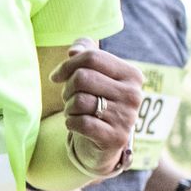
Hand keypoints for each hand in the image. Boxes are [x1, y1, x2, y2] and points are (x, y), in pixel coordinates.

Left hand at [53, 42, 140, 177]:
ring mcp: (127, 117)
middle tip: (69, 97)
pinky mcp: (115, 137)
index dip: (67, 65)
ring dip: (68, 107)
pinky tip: (76, 124)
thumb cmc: (97, 101)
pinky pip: (80, 122)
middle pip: (82, 77)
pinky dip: (70, 122)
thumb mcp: (95, 75)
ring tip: (75, 111)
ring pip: (79, 101)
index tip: (57, 76)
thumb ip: (87, 54)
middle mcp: (133, 94)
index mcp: (131, 74)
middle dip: (67, 88)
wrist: (104, 141)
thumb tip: (74, 50)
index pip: (92, 57)